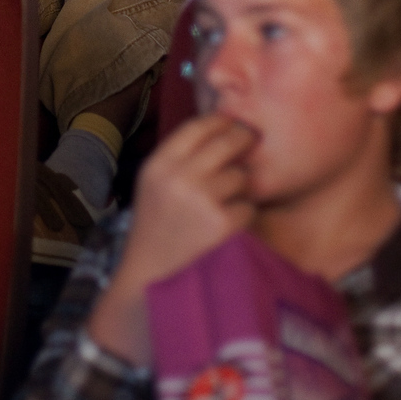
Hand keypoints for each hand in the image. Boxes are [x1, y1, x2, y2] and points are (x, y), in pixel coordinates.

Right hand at [86, 114, 256, 365]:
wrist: (150, 278)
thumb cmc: (156, 227)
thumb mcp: (154, 183)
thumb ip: (180, 157)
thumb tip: (221, 127)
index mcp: (159, 164)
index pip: (199, 125)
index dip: (222, 121)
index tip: (233, 125)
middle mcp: (178, 177)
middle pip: (228, 142)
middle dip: (243, 142)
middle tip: (251, 145)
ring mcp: (201, 201)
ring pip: (241, 177)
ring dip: (240, 188)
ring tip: (225, 203)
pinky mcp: (221, 225)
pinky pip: (248, 207)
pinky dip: (243, 216)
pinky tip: (227, 226)